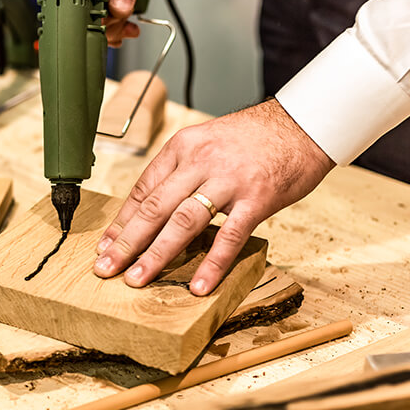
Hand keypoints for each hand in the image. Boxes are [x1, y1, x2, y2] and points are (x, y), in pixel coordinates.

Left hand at [93, 99, 334, 294]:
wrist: (303, 124)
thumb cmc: (254, 138)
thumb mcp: (207, 142)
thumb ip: (183, 171)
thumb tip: (157, 207)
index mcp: (183, 147)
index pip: (144, 189)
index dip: (122, 221)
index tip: (106, 245)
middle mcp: (200, 161)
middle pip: (154, 207)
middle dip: (127, 242)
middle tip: (105, 268)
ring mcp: (228, 180)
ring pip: (183, 222)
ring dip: (156, 254)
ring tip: (136, 279)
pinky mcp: (257, 198)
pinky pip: (229, 236)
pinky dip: (212, 263)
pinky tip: (199, 285)